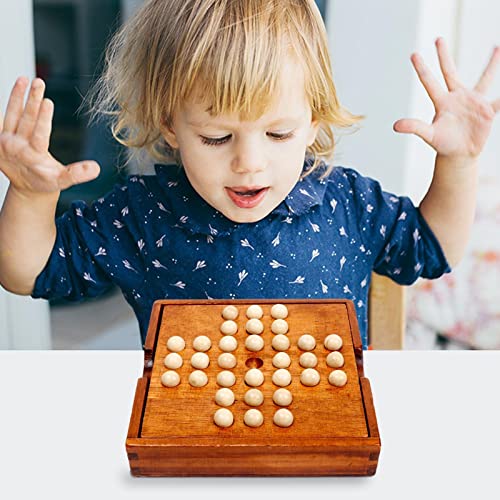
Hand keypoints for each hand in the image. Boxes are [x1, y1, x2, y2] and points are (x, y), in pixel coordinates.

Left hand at [0, 77, 99, 195]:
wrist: (25, 187)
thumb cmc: (45, 181)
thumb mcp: (62, 181)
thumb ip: (77, 174)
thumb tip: (95, 168)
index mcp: (33, 157)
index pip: (39, 134)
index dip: (43, 118)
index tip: (48, 101)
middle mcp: (16, 147)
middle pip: (26, 120)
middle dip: (32, 100)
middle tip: (39, 82)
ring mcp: (5, 141)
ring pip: (12, 115)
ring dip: (17, 96)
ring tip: (24, 80)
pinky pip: (0, 118)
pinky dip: (4, 105)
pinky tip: (14, 90)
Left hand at [393, 38, 499, 159]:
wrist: (459, 154)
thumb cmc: (443, 144)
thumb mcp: (428, 135)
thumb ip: (414, 127)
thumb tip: (395, 126)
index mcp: (442, 102)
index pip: (429, 82)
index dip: (422, 69)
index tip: (413, 55)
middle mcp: (457, 97)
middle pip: (449, 72)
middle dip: (443, 56)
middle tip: (438, 39)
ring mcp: (473, 102)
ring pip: (485, 79)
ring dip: (492, 64)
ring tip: (497, 48)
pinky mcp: (487, 111)